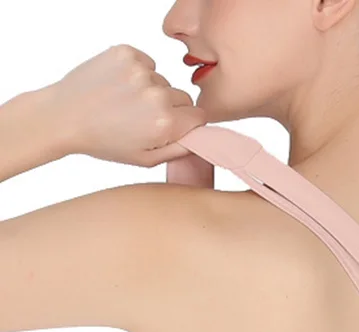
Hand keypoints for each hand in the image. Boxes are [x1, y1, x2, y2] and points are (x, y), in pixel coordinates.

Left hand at [48, 44, 206, 167]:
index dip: (189, 124)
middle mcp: (157, 94)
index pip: (200, 117)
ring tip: (127, 103)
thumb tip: (202, 140)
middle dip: (172, 108)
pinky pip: (148, 63)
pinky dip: (138, 73)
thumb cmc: (104, 142)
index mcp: (165, 123)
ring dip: (151, 90)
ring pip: (164, 81)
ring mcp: (141, 71)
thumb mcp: (146, 160)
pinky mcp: (127, 53)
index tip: (174, 127)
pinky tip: (121, 86)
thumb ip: (180, 150)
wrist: (64, 116)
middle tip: (145, 118)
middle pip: (184, 98)